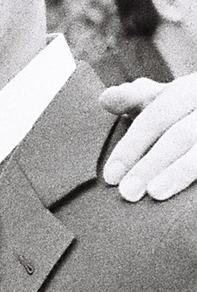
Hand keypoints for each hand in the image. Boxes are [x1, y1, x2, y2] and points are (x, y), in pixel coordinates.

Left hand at [101, 72, 196, 199]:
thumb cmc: (191, 109)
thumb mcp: (169, 98)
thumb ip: (138, 99)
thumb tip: (105, 98)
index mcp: (190, 89)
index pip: (156, 116)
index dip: (131, 146)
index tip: (111, 176)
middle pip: (179, 135)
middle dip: (151, 164)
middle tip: (127, 193)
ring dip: (178, 173)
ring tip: (156, 193)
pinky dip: (196, 181)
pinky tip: (186, 202)